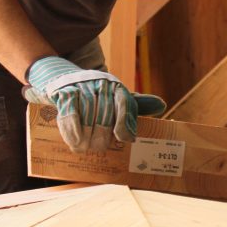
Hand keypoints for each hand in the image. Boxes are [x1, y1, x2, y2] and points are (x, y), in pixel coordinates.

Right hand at [24, 56, 166, 152]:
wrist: (66, 77)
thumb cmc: (96, 93)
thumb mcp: (117, 97)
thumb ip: (137, 104)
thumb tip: (161, 105)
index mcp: (117, 87)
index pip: (125, 103)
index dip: (124, 122)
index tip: (124, 138)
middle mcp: (102, 83)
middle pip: (105, 111)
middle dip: (102, 133)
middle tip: (100, 148)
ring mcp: (83, 85)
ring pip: (88, 111)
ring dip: (86, 133)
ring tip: (85, 148)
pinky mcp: (65, 90)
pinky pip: (70, 110)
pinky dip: (72, 127)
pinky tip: (75, 140)